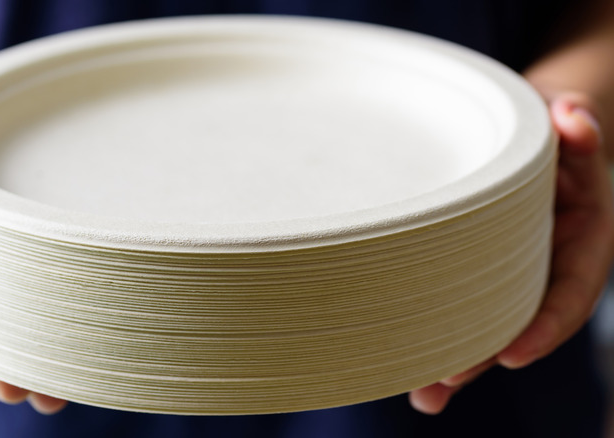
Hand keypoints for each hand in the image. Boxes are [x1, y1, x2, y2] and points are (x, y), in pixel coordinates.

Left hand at [408, 92, 613, 413]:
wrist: (535, 139)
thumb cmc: (551, 135)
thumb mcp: (569, 129)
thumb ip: (577, 130)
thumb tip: (572, 116)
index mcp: (580, 243)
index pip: (568, 293)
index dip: (544, 326)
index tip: (512, 353)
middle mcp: (547, 266)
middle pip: (519, 322)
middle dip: (483, 356)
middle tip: (441, 382)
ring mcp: (512, 272)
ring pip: (488, 324)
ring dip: (457, 361)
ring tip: (423, 394)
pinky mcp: (479, 270)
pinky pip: (462, 305)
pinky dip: (437, 332)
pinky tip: (401, 365)